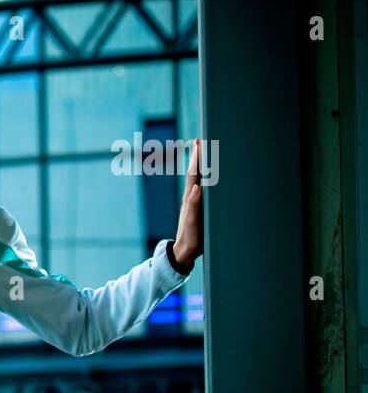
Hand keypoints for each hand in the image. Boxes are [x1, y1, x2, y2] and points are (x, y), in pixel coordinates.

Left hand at [172, 138, 204, 270]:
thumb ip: (193, 206)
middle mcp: (192, 197)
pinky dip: (204, 178)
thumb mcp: (192, 223)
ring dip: (201, 165)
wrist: (186, 251)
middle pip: (196, 173)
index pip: (195, 174)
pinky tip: (207, 176)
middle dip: (197, 157)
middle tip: (199, 141)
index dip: (197, 158)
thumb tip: (196, 188)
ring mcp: (195, 202)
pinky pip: (202, 188)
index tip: (198, 142)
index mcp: (191, 198)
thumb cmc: (190, 238)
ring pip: (199, 179)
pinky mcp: (198, 208)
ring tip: (203, 152)